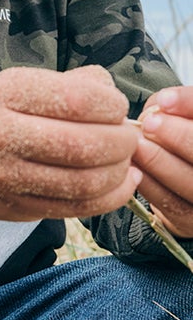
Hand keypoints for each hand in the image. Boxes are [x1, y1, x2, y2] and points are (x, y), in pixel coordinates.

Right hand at [0, 65, 141, 238]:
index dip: (112, 107)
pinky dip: (111, 197)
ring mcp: (6, 176)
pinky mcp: (17, 208)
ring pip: (85, 181)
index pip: (78, 99)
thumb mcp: (18, 86)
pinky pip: (78, 207)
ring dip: (119, 172)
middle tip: (128, 138)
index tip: (117, 109)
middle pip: (84, 145)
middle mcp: (0, 134)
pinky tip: (121, 183)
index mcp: (5, 93)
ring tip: (125, 161)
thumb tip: (115, 99)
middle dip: (121, 142)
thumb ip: (71, 84)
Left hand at [133, 85, 192, 238]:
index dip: (189, 104)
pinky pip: (170, 202)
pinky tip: (134, 166)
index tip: (163, 100)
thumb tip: (161, 103)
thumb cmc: (185, 138)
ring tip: (137, 144)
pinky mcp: (191, 219)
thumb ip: (179, 105)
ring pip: (190, 180)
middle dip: (178, 136)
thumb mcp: (185, 117)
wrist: (187, 186)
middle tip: (150, 123)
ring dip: (160, 161)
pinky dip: (149, 182)